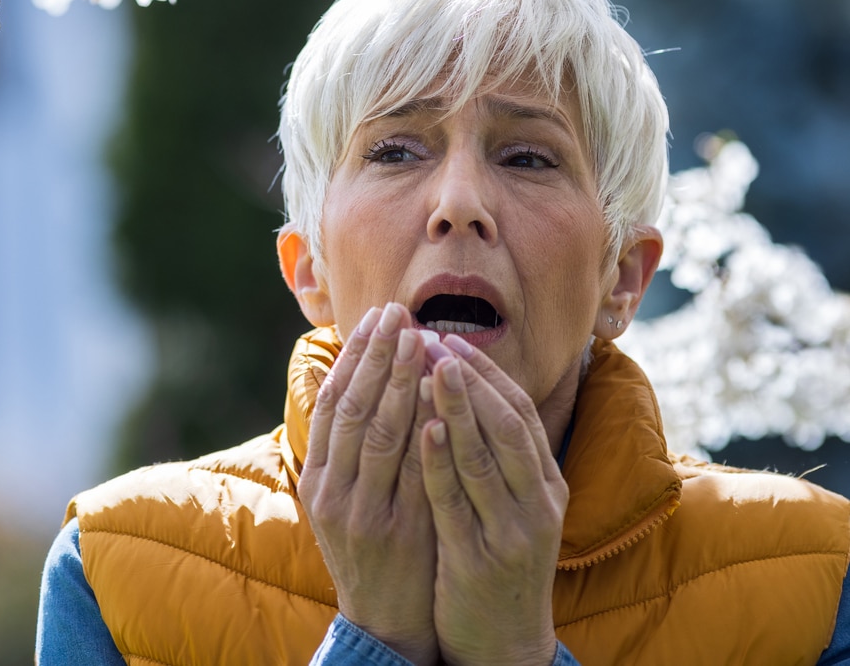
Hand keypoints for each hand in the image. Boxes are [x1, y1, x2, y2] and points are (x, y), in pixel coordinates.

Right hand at [298, 303, 440, 665]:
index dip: (353, 358)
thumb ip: (351, 445)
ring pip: (379, 436)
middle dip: (376, 358)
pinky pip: (412, 473)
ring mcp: (361, 513)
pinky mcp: (396, 533)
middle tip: (398, 314)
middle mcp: (331, 491)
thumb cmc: (373, 546)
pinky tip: (438, 402)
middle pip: (353, 410)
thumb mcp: (346, 496)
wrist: (384, 619)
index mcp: (317, 477)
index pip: (332, 403)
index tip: (376, 318)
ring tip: (419, 341)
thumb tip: (358, 378)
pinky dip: (423, 434)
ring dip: (399, 384)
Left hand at [420, 336, 567, 665]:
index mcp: (546, 485)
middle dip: (471, 378)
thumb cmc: (499, 561)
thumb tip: (466, 391)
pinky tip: (425, 431)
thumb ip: (497, 456)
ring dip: (457, 408)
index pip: (520, 413)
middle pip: (508, 426)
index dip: (486, 373)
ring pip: (485, 458)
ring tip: (431, 365)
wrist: (506, 642)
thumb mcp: (512, 506)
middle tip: (433, 337)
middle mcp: (538, 503)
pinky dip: (443, 464)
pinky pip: (459, 503)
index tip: (449, 338)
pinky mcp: (479, 560)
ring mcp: (512, 532)